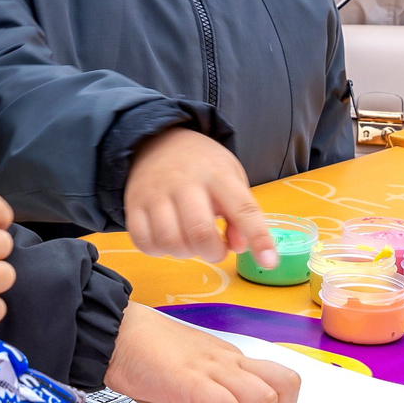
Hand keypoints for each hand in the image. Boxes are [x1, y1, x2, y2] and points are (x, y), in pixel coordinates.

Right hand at [103, 304, 321, 402]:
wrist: (115, 333)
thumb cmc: (144, 356)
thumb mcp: (189, 377)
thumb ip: (209, 397)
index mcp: (230, 361)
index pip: (281, 382)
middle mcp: (229, 362)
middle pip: (286, 385)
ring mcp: (212, 369)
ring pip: (263, 398)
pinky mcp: (191, 380)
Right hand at [124, 126, 274, 265]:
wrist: (155, 140)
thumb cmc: (202, 165)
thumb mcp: (230, 177)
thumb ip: (239, 213)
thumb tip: (240, 247)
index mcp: (218, 174)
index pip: (243, 208)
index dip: (259, 238)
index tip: (270, 262)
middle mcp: (185, 183)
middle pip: (199, 232)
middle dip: (213, 253)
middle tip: (216, 250)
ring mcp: (155, 193)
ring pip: (169, 241)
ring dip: (185, 253)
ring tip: (190, 243)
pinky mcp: (133, 204)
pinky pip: (143, 241)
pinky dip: (158, 250)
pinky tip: (167, 241)